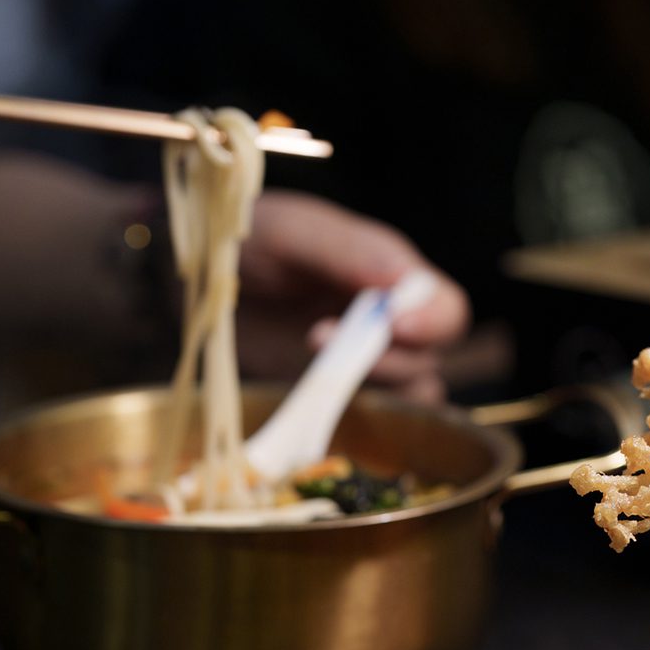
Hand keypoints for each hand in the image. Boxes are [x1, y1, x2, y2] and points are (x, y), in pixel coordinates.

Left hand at [236, 190, 468, 403]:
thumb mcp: (292, 233)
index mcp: (390, 271)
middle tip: (319, 336)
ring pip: (412, 391)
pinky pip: (376, 415)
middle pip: (432, 355)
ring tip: (318, 367)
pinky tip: (319, 398)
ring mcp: (367, 358)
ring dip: (379, 389)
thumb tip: (400, 280)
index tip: (394, 326)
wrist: (205, 280)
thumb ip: (345, 252)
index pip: (444, 307)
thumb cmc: (251, 241)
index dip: (431, 322)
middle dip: (390, 357)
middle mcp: (390, 318)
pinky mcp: (339, 390)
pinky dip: (364, 417)